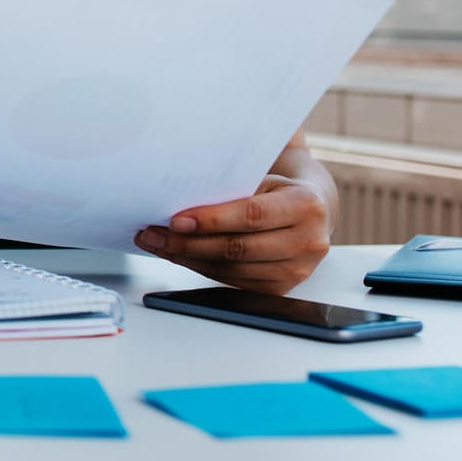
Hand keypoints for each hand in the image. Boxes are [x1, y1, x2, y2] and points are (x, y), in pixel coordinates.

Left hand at [134, 174, 331, 293]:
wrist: (312, 211)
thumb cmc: (278, 190)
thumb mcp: (263, 180)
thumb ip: (231, 192)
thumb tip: (176, 201)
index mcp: (305, 206)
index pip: (251, 215)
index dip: (211, 220)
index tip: (175, 219)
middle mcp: (308, 242)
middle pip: (238, 248)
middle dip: (189, 243)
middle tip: (154, 234)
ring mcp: (298, 270)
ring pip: (232, 269)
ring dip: (188, 259)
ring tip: (158, 244)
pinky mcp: (282, 288)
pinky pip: (233, 281)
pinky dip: (201, 268)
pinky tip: (179, 256)